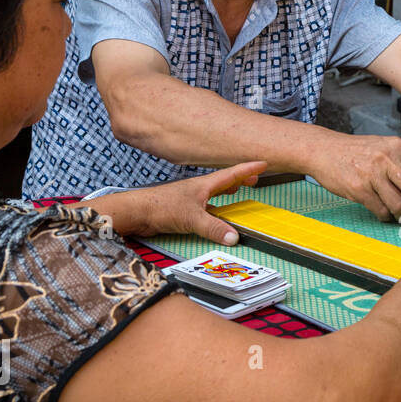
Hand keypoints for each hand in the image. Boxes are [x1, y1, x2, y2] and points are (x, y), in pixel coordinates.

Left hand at [92, 161, 269, 242]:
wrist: (136, 212)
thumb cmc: (161, 207)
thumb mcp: (192, 218)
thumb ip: (214, 228)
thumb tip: (234, 237)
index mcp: (204, 185)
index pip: (232, 174)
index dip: (249, 169)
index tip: (264, 164)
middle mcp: (199, 189)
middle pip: (225, 181)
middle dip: (241, 179)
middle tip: (255, 179)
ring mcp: (191, 198)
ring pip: (215, 193)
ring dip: (228, 191)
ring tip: (238, 191)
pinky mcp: (183, 209)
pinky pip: (206, 206)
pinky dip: (216, 208)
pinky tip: (216, 215)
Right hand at [310, 134, 400, 222]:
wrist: (323, 150)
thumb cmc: (356, 151)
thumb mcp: (384, 147)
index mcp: (398, 147)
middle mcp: (387, 159)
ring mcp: (372, 175)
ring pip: (399, 205)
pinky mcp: (359, 189)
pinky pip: (381, 210)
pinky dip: (386, 216)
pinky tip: (384, 213)